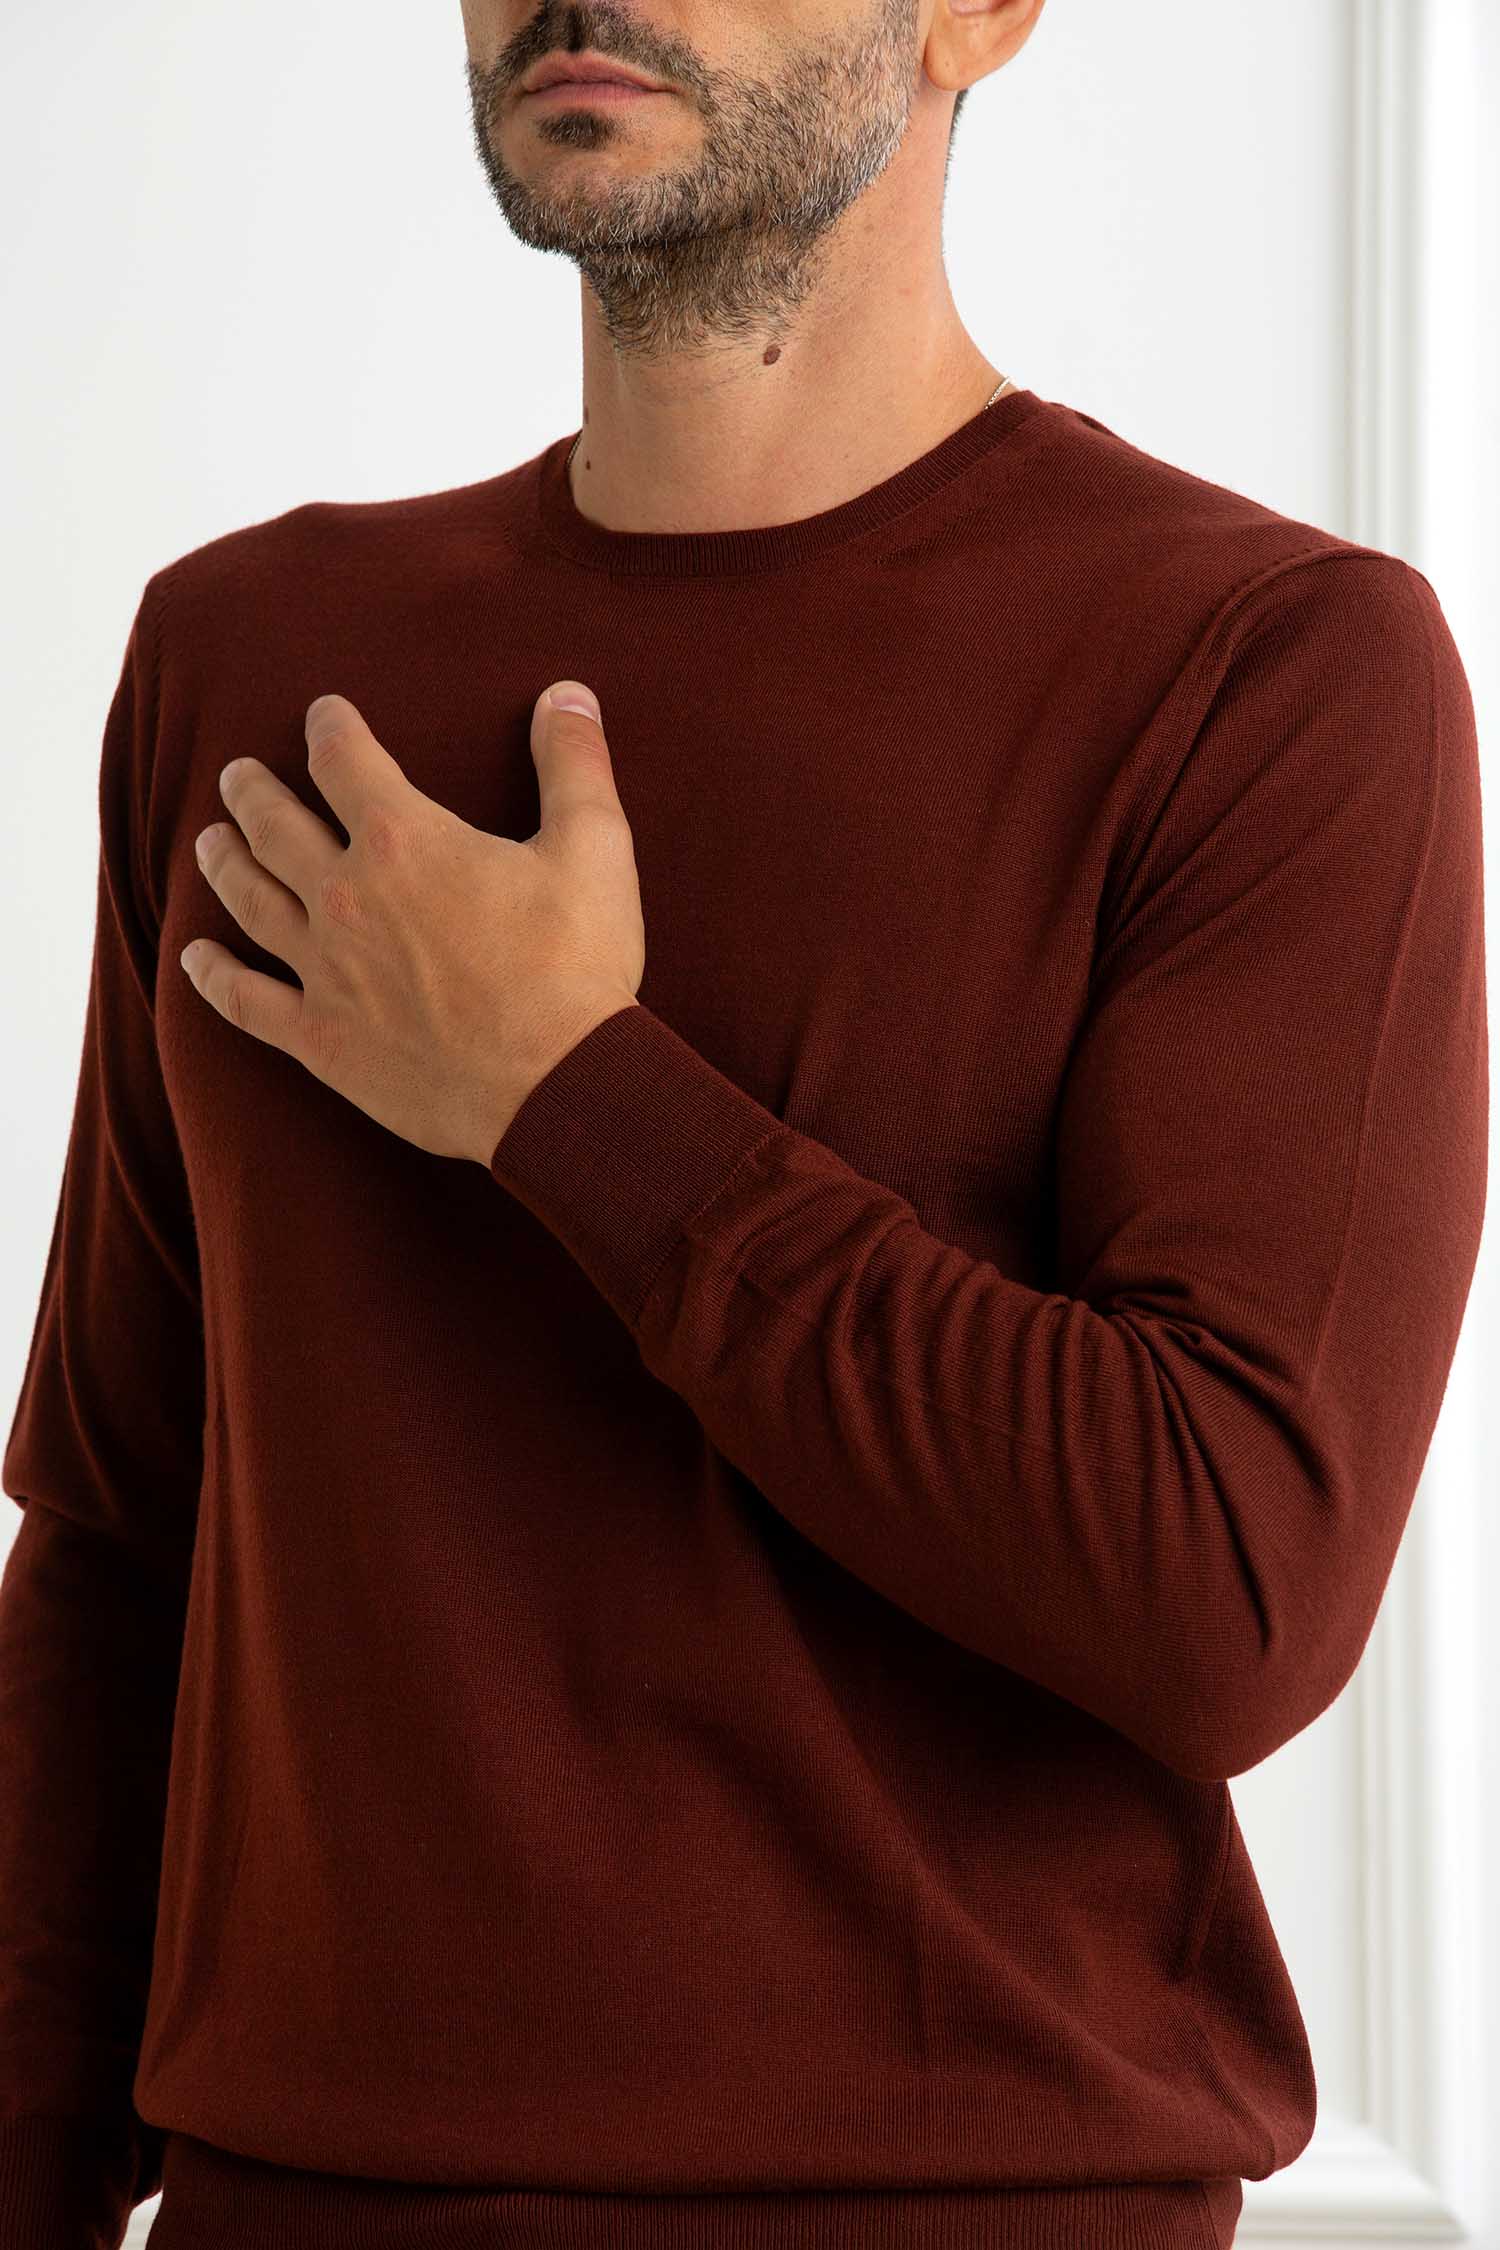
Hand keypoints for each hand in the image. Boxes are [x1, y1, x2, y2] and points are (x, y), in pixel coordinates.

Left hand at [180, 683, 643, 1164]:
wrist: (557, 1087)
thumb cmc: (577, 968)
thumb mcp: (594, 849)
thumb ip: (573, 764)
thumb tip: (567, 692)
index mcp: (404, 840)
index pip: (343, 759)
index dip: (331, 728)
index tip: (325, 716)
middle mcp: (346, 895)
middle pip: (275, 824)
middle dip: (253, 791)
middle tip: (238, 776)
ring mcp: (324, 969)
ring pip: (250, 898)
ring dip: (225, 862)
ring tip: (211, 841)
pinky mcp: (320, 1037)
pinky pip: (245, 1000)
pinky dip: (212, 974)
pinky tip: (195, 956)